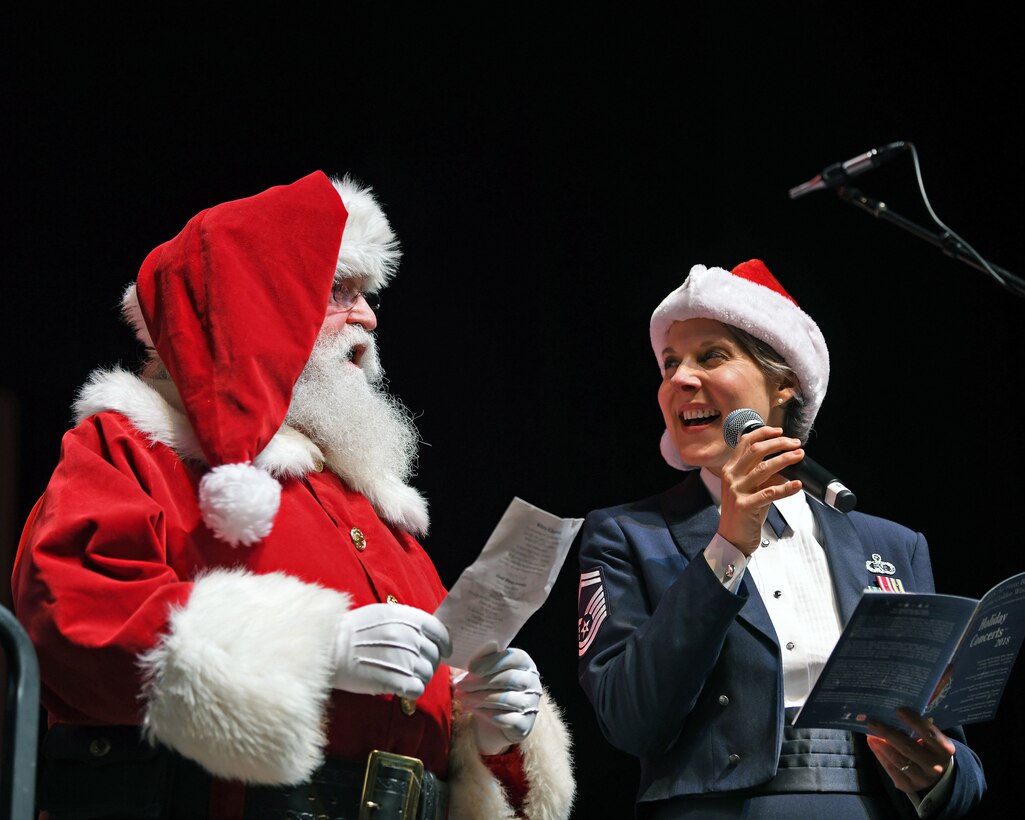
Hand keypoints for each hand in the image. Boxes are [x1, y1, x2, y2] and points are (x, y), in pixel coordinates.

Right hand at [331, 603, 451, 698]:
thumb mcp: (381, 614)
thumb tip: (425, 634)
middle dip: (429, 662)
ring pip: (428, 673)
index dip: (444, 643)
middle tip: (416, 668)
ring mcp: (403, 659)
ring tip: (406, 678)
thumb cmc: (351, 631)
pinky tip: (403, 688)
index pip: (438, 631)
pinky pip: (418, 689)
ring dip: (420, 678)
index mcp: (406, 618)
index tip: (444, 650)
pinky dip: (413, 691)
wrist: (328, 648)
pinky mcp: (394, 681)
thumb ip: (405, 621)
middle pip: (434, 654)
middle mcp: (408, 637)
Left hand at [454, 647, 541, 754]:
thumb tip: (475, 656)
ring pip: (505, 698)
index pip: (513, 658)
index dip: (491, 662)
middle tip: (458, 684)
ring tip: (460, 696)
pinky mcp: (525, 725)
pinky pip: (504, 718)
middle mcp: (533, 682)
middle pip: (508, 678)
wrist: (496, 723)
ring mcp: (531, 704)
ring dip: (478, 697)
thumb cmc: (490, 689)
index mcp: (525, 663)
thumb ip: (482, 661)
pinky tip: (470, 709)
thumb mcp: (486, 672)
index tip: (470, 668)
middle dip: (479, 682)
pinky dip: (484, 714)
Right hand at [717, 423, 803, 554]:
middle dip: (778, 443)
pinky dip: (785, 488)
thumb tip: (786, 463)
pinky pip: (769, 493)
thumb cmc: (744, 513)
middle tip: (795, 444)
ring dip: (785, 460)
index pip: (745, 443)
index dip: (763, 433)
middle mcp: (731, 476)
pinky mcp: (745, 505)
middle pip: (756, 451)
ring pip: (764, 468)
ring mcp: (736, 490)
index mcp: (730, 469)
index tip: (780, 431)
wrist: (732, 538)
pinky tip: (797, 485)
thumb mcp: (751, 489)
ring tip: (799, 456)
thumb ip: (763, 475)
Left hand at [866, 708, 954, 793]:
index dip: (914, 721)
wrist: (937, 776)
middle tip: (872, 722)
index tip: (899, 710)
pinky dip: (880, 755)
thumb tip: (894, 712)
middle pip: (908, 748)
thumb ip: (920, 728)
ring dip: (881, 745)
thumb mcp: (933, 739)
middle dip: (888, 733)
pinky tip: (873, 743)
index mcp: (944, 750)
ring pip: (897, 760)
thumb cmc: (930, 749)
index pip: (929, 733)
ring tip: (870, 732)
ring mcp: (922, 778)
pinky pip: (891, 769)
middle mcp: (935, 766)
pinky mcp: (909, 786)